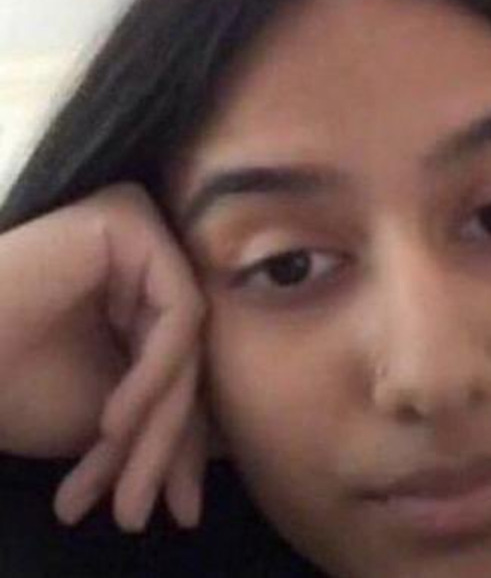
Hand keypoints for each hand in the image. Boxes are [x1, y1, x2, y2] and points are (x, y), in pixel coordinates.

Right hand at [0, 182, 212, 531]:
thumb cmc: (9, 386)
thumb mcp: (108, 421)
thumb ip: (166, 420)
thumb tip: (229, 444)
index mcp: (141, 298)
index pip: (185, 370)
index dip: (179, 446)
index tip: (176, 512)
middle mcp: (148, 259)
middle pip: (188, 356)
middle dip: (164, 444)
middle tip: (138, 512)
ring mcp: (141, 233)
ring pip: (187, 340)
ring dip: (156, 422)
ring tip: (122, 483)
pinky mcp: (129, 217)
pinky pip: (177, 309)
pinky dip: (154, 373)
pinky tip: (113, 420)